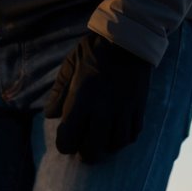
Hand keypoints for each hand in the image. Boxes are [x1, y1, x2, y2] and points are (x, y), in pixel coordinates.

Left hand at [45, 32, 153, 163]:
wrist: (129, 37)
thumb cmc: (94, 50)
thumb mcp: (69, 66)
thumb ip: (59, 93)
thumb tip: (52, 115)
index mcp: (81, 100)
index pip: (68, 141)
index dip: (65, 144)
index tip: (67, 138)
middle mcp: (102, 109)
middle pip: (91, 151)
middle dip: (84, 153)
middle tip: (84, 147)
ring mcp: (123, 109)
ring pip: (114, 145)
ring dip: (106, 146)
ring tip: (101, 139)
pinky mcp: (139, 106)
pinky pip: (133, 134)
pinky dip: (124, 138)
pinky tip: (117, 131)